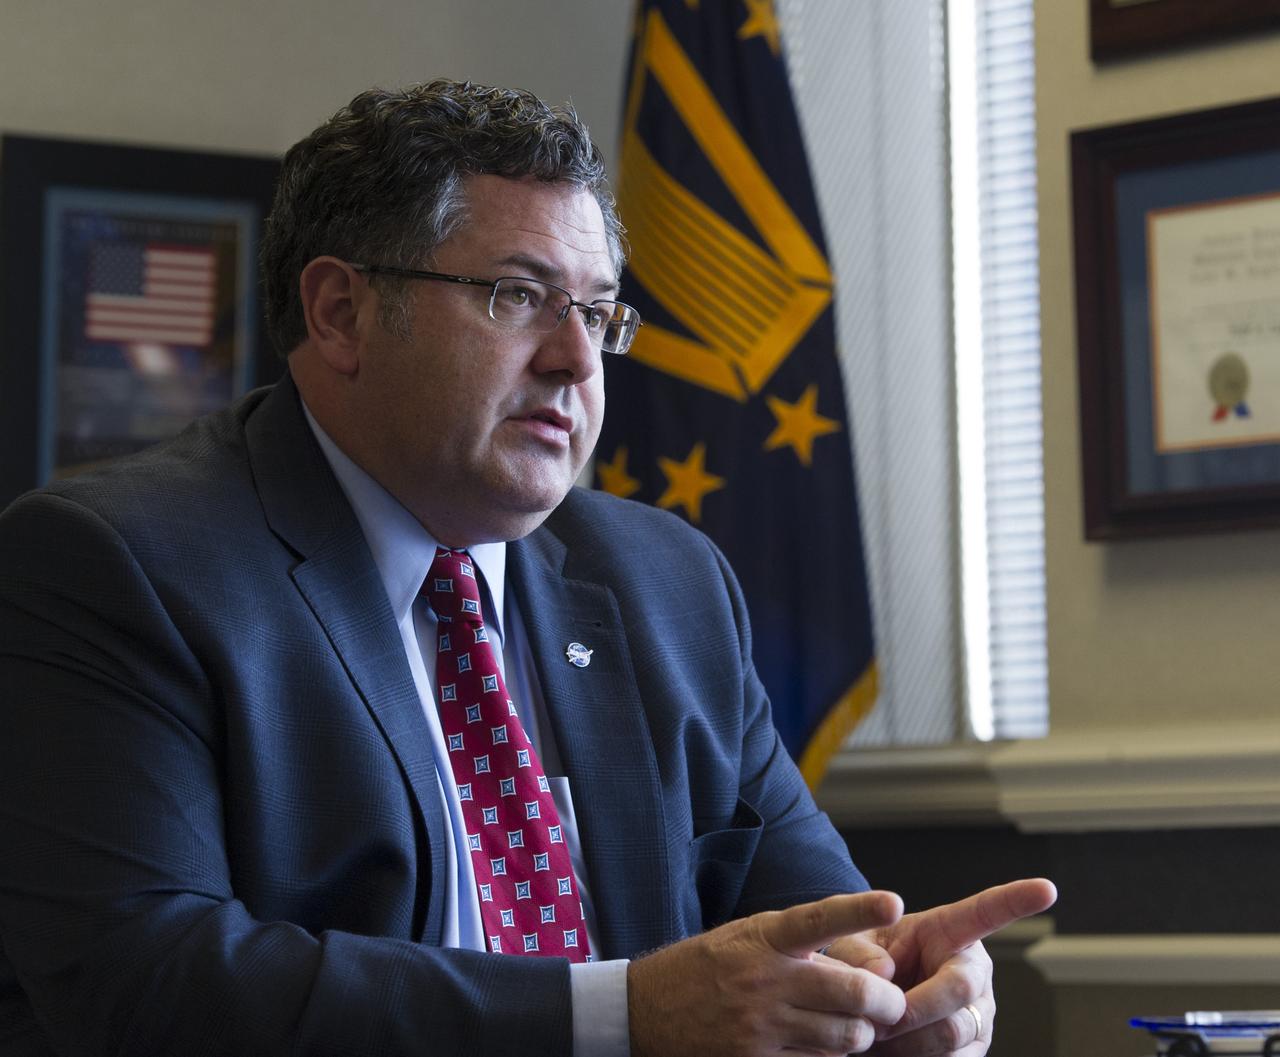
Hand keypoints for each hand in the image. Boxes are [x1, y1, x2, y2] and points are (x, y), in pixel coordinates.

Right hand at [628, 891, 908, 1056]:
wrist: (646, 1010)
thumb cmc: (708, 967)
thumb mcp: (748, 939)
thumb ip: (804, 950)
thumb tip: (867, 969)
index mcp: (763, 938)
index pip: (819, 919)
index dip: (858, 909)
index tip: (892, 901)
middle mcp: (765, 979)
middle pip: (852, 993)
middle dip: (887, 1001)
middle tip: (893, 1002)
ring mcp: (760, 1026)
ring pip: (845, 1037)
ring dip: (862, 1034)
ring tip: (858, 1027)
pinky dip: (832, 1056)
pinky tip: (825, 1046)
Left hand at [826, 878, 1056, 1056]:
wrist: (862, 1008)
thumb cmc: (861, 965)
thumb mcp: (849, 945)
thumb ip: (858, 951)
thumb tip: (882, 973)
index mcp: (950, 931)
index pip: (987, 911)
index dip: (1016, 901)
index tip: (1047, 887)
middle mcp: (975, 971)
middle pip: (960, 992)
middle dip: (915, 1009)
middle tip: (878, 1020)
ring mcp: (979, 1013)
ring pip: (953, 1036)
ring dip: (908, 1043)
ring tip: (875, 1037)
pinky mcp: (974, 1050)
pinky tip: (892, 1053)